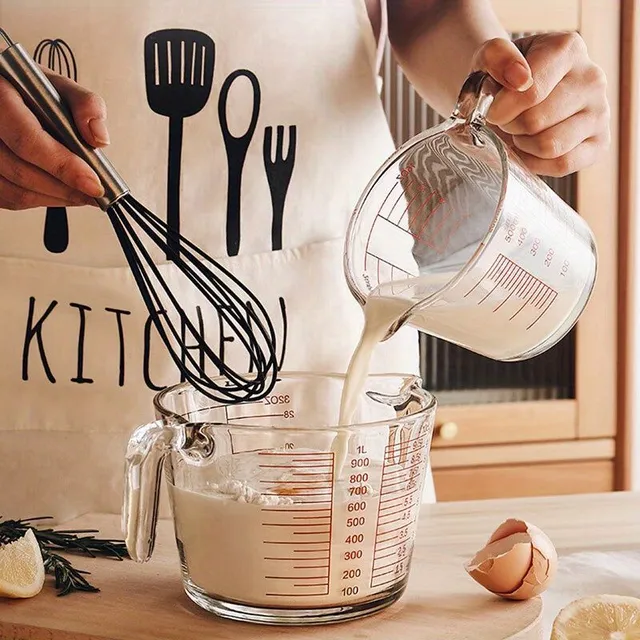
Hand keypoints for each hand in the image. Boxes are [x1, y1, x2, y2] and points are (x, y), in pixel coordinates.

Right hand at [0, 69, 109, 210]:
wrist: (4, 92)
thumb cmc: (29, 91)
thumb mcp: (58, 86)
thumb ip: (85, 105)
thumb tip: (99, 138)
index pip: (27, 140)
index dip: (63, 166)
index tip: (93, 183)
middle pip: (20, 171)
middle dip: (65, 188)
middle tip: (95, 192)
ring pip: (13, 191)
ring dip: (55, 198)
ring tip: (82, 193)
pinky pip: (7, 198)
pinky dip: (39, 200)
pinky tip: (59, 192)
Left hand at [471, 34, 609, 176]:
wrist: (518, 95)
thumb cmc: (504, 76)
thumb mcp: (490, 56)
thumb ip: (497, 55)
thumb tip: (519, 78)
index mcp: (568, 49)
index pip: (531, 92)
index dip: (500, 110)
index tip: (492, 110)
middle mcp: (591, 78)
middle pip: (536, 122)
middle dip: (510, 126)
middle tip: (507, 119)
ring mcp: (600, 112)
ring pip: (550, 145)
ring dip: (523, 145)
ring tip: (520, 131)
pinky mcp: (600, 143)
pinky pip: (562, 164)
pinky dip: (536, 162)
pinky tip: (529, 149)